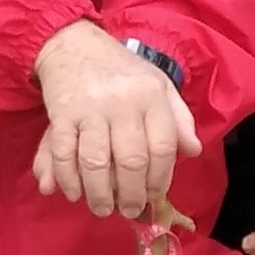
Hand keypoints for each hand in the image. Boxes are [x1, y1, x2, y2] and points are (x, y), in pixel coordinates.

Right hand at [31, 20, 204, 219]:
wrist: (73, 44)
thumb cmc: (122, 71)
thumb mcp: (159, 86)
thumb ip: (179, 119)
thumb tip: (194, 151)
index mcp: (151, 96)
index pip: (163, 147)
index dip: (161, 179)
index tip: (155, 195)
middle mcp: (123, 103)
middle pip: (131, 161)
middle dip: (131, 195)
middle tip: (130, 210)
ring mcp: (90, 109)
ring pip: (96, 163)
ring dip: (100, 194)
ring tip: (103, 208)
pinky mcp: (61, 114)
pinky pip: (64, 154)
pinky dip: (68, 179)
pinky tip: (74, 193)